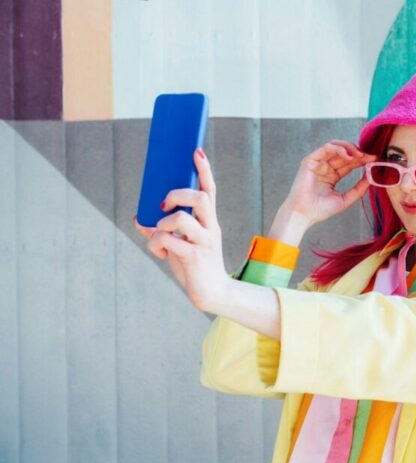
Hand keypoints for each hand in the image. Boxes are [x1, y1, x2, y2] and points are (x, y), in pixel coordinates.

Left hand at [133, 148, 229, 312]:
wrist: (211, 293)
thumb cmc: (195, 266)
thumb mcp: (179, 244)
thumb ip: (162, 229)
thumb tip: (139, 217)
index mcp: (209, 221)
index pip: (209, 189)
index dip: (204, 170)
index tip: (195, 151)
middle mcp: (210, 227)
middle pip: (200, 197)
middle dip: (176, 194)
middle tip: (163, 205)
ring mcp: (204, 242)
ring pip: (181, 218)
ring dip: (162, 223)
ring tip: (159, 234)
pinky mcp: (195, 257)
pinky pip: (169, 241)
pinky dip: (156, 243)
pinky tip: (158, 252)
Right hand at [282, 140, 376, 225]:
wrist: (304, 214)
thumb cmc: (320, 210)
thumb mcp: (345, 200)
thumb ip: (358, 189)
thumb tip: (371, 178)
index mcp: (332, 176)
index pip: (349, 163)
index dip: (362, 160)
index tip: (374, 159)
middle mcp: (325, 167)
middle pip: (344, 153)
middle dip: (359, 153)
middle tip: (370, 156)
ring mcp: (317, 163)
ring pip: (335, 147)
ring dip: (350, 148)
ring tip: (360, 155)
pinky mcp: (310, 160)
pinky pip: (326, 148)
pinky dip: (338, 149)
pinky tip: (348, 155)